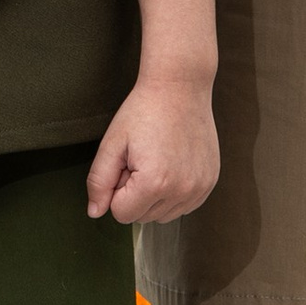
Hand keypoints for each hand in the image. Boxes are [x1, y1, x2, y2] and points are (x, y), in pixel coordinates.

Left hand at [86, 76, 219, 227]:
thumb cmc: (144, 111)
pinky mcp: (210, 182)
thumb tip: (95, 213)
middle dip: (135, 193)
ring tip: (156, 160)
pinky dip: (173, 193)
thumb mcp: (112, 144)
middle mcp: (181, 190)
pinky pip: (183, 206)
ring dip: (154, 195)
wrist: (180, 87)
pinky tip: (171, 164)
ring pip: (163, 215)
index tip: (126, 163)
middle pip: (143, 217)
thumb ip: (99, 182)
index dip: (117, 189)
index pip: (122, 214)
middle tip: (141, 158)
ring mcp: (199, 188)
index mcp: (154, 182)